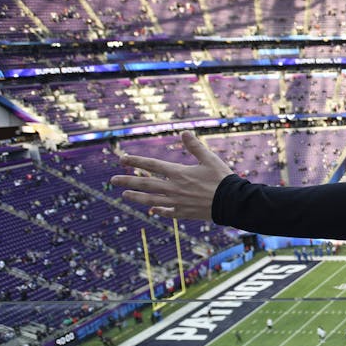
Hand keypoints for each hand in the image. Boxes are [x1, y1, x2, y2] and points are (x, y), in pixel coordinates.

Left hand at [110, 131, 233, 219]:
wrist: (232, 203)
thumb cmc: (223, 179)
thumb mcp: (210, 159)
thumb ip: (195, 146)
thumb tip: (184, 132)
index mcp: (179, 173)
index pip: (152, 165)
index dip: (135, 161)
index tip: (121, 159)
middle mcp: (174, 188)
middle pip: (145, 183)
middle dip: (127, 180)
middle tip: (112, 180)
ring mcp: (177, 202)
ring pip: (151, 199)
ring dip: (136, 197)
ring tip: (124, 194)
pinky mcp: (184, 213)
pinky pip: (167, 212)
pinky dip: (158, 210)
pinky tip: (152, 210)